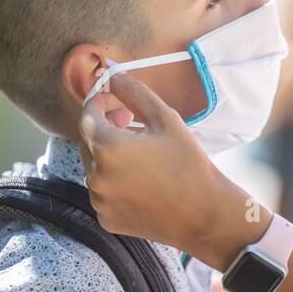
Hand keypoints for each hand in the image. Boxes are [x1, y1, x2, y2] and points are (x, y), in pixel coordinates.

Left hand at [78, 73, 265, 268]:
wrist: (205, 214)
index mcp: (107, 148)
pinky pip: (102, 190)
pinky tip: (141, 178)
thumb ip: (134, 92)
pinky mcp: (106, 218)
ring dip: (109, 153)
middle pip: (88, 140)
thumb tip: (112, 73)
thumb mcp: (165, 118)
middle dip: (106, 126)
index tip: (115, 98)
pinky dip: (114, 179)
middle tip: (132, 121)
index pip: (87, 114)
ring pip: (94, 166)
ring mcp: (99, 201)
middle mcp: (96, 176)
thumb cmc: (189, 163)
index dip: (99, 101)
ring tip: (141, 151)